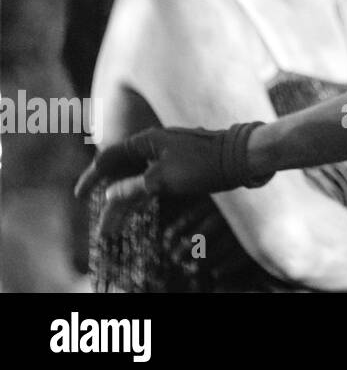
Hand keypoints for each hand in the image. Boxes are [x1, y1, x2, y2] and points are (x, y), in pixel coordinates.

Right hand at [75, 123, 270, 234]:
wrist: (243, 157)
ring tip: (115, 229)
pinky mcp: (181, 165)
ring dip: (126, 204)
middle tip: (103, 228)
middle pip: (122, 172)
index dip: (92, 178)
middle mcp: (154, 144)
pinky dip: (142, 197)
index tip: (79, 196)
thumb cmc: (204, 164)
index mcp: (146, 140)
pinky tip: (137, 210)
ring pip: (138, 179)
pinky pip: (153, 181)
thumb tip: (111, 194)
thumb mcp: (164, 179)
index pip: (109, 157)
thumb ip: (134, 187)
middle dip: (110, 201)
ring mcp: (168, 154)